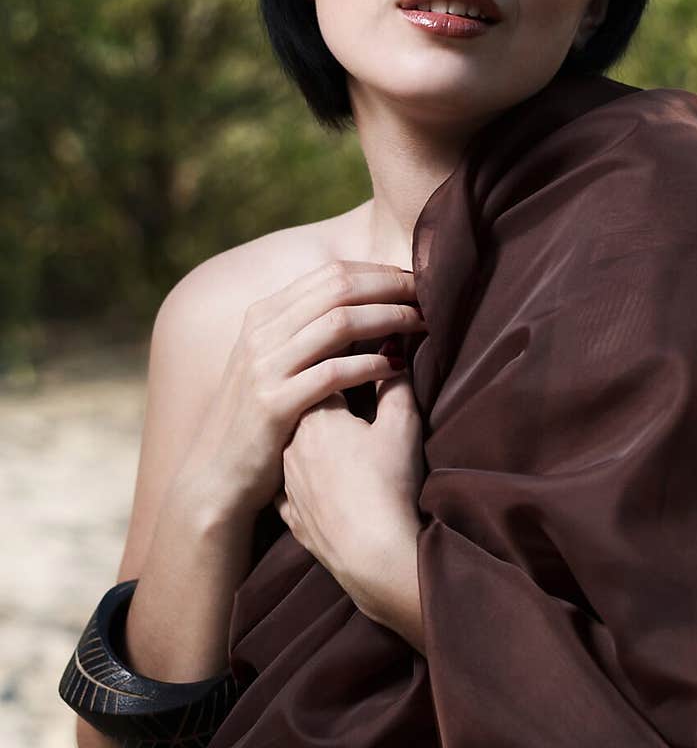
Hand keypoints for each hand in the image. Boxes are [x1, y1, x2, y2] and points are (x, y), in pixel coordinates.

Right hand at [177, 260, 426, 528]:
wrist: (215, 475)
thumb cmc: (258, 419)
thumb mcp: (271, 363)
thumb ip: (304, 332)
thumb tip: (358, 305)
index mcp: (264, 315)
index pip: (331, 273)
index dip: (380, 273)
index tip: (416, 281)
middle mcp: (261, 332)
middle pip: (340, 288)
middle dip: (392, 287)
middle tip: (430, 295)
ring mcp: (264, 366)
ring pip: (340, 323)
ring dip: (390, 318)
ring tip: (423, 324)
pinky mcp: (273, 404)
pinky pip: (333, 372)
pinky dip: (370, 364)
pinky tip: (397, 366)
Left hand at [274, 366, 425, 638]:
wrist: (371, 554)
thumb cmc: (388, 484)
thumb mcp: (402, 427)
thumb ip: (396, 386)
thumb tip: (394, 356)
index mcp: (317, 414)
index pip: (326, 374)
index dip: (347, 369)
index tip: (362, 368)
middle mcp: (291, 443)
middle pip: (307, 411)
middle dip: (328, 404)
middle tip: (355, 407)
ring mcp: (286, 481)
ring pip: (296, 449)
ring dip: (313, 444)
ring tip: (343, 449)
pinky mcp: (289, 514)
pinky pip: (292, 487)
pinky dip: (305, 481)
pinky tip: (322, 484)